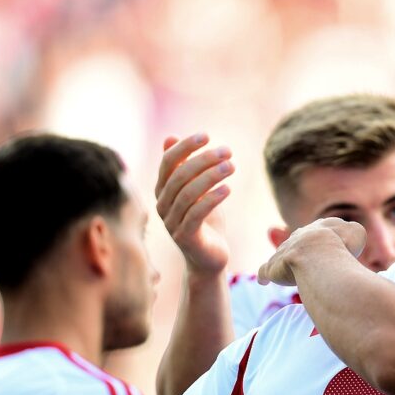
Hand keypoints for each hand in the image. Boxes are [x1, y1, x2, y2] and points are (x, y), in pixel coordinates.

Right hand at [155, 133, 233, 275]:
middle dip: (203, 160)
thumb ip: (183, 167)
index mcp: (162, 191)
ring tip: (232, 166)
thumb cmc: (204, 221)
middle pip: (179, 176)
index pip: (168, 163)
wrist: (208, 259)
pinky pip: (196, 214)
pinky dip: (212, 199)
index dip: (185, 147)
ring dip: (211, 177)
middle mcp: (162, 205)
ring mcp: (171, 223)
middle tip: (227, 151)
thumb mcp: (196, 191)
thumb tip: (169, 137)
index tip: (206, 136)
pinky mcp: (185, 237)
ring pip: (188, 194)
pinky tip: (228, 189)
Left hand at [257, 218, 365, 285]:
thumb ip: (352, 232)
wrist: (317, 254)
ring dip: (284, 262)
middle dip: (301, 248)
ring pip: (281, 254)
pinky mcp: (274, 267)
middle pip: (298, 240)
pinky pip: (266, 271)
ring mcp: (285, 250)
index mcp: (320, 227)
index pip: (323, 228)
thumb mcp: (355, 233)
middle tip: (307, 261)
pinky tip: (263, 281)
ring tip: (287, 272)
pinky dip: (265, 275)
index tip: (328, 245)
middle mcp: (300, 236)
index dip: (326, 238)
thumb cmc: (340, 246)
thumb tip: (350, 235)